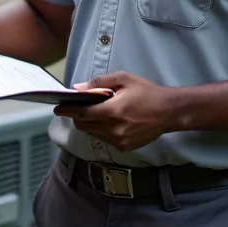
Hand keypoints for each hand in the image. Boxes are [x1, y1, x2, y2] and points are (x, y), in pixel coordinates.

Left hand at [53, 72, 172, 151]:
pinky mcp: (124, 147)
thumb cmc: (147, 92)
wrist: (169, 111)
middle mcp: (114, 129)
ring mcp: (119, 140)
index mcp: (113, 111)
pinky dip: (102, 130)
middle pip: (84, 126)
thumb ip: (100, 81)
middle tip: (77, 109)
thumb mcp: (124, 79)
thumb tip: (79, 87)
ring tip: (98, 112)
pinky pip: (104, 139)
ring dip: (90, 124)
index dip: (67, 111)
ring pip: (93, 133)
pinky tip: (111, 121)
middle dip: (77, 117)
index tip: (57, 108)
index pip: (82, 113)